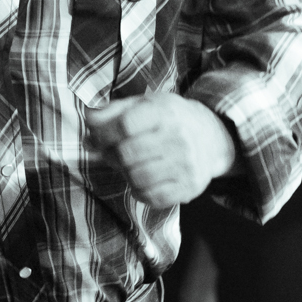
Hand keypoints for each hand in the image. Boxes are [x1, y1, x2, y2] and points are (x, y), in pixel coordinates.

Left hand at [84, 92, 236, 206]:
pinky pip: (151, 197)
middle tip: (111, 154)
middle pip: (126, 154)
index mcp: (166, 112)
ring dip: (124, 174)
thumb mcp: (146, 104)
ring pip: (136, 178)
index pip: (125, 125)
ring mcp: (186, 165)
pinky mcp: (189, 187)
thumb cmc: (171, 119)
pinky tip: (142, 179)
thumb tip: (88, 119)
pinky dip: (139, 191)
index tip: (96, 138)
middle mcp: (179, 138)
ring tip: (128, 166)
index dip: (103, 134)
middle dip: (110, 156)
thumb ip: (114, 110)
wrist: (213, 138)